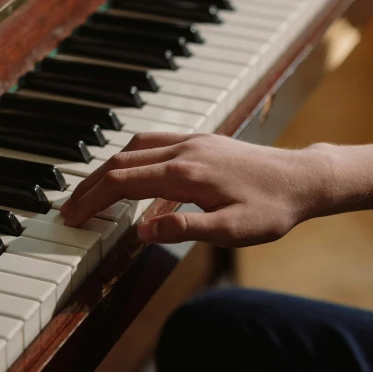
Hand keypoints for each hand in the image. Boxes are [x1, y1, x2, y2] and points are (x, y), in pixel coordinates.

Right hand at [60, 133, 328, 245]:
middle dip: (89, 186)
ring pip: (134, 147)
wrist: (303, 179)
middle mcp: (184, 151)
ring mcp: (193, 141)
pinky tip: (129, 169)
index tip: (72, 218)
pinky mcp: (202, 140)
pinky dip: (130, 155)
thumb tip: (142, 231)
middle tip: (69, 210)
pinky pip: (154, 141)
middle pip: (119, 162)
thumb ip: (185, 228)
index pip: (121, 182)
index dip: (91, 201)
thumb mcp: (232, 231)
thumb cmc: (272, 209)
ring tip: (90, 193)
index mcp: (185, 174)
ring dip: (106, 169)